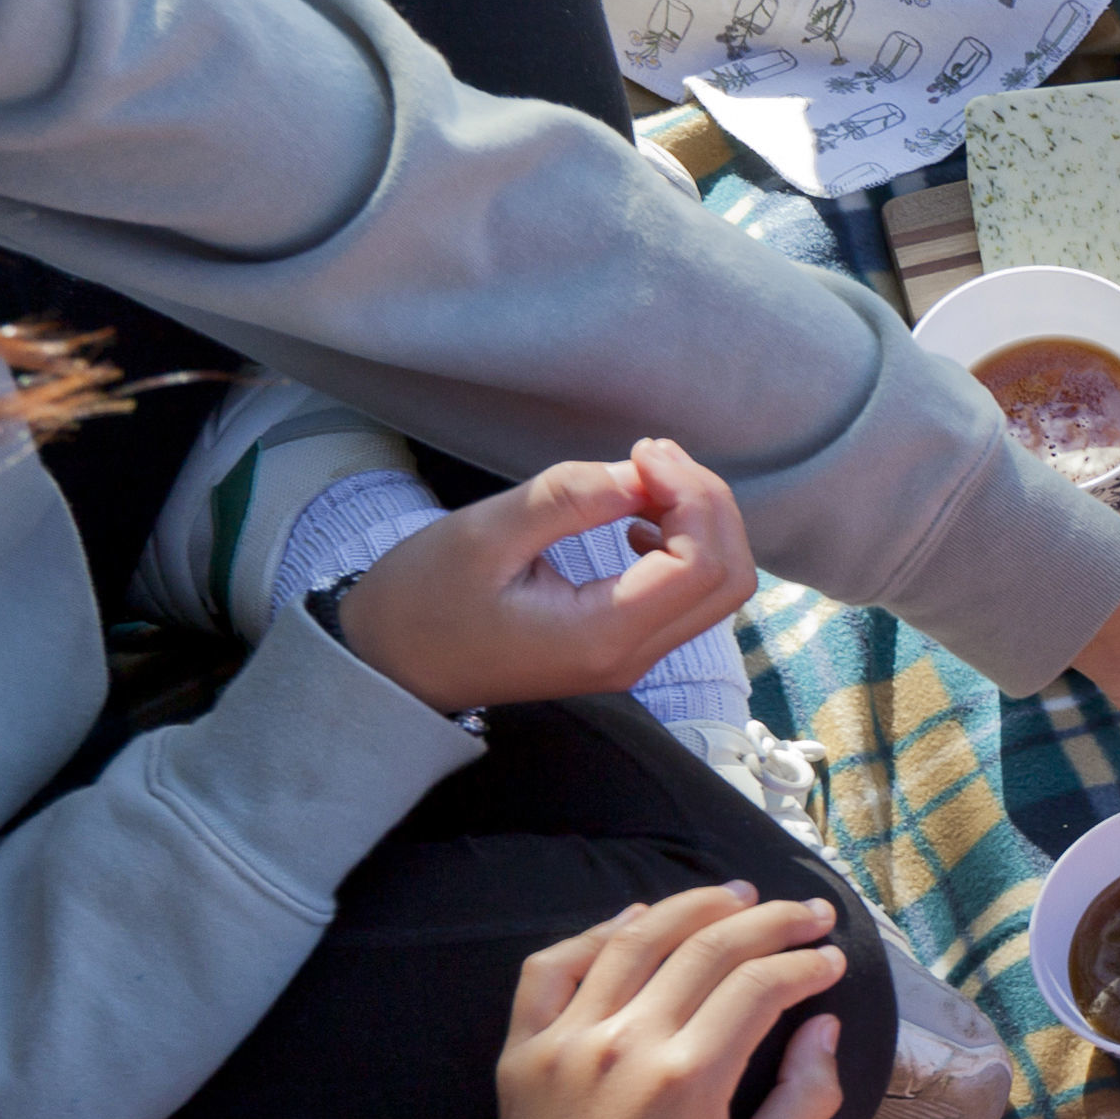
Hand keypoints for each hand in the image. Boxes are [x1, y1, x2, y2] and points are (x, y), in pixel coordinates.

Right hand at [340, 438, 754, 715]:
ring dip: (698, 522)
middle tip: (650, 456)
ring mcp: (634, 657)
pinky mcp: (624, 646)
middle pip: (729, 580)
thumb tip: (642, 472)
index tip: (641, 453)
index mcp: (603, 635)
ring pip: (716, 589)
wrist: (390, 666)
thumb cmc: (422, 601)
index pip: (703, 564)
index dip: (692, 495)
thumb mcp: (484, 534)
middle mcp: (633, 656)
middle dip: (707, 505)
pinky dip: (684, 546)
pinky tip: (637, 519)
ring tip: (643, 476)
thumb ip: (569, 499)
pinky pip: (688, 596)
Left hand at [431, 884, 850, 1118]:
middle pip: (706, 949)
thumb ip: (807, 1096)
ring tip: (734, 893)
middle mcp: (625, 1044)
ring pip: (633, 940)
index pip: (759, 987)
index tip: (831, 959)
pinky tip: (636, 918)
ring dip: (691, 907)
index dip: (804, 964)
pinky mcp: (524, 1048)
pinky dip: (598, 932)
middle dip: (768, 921)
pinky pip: (556, 965)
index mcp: (689, 1078)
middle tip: (806, 911)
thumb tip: (822, 1026)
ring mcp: (566, 1040)